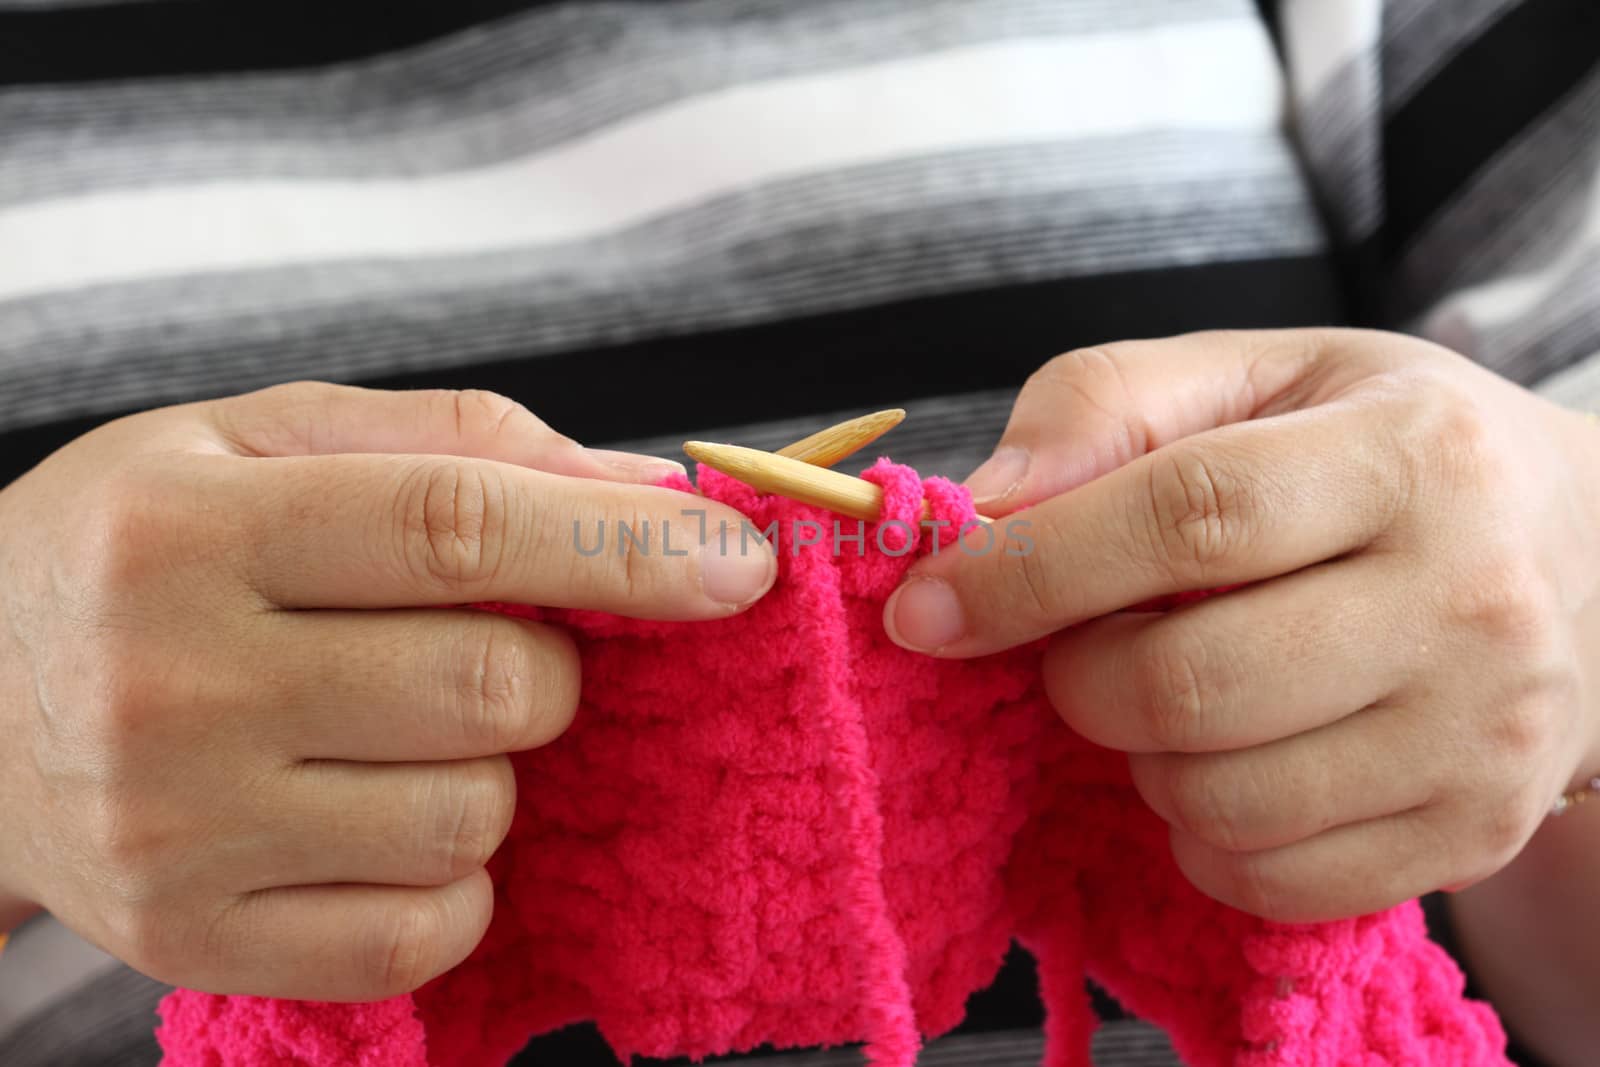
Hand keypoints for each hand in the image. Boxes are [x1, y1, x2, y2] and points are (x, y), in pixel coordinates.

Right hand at [0, 382, 774, 998]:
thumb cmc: (144, 548)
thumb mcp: (263, 440)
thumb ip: (459, 442)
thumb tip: (652, 488)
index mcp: (189, 526)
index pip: (459, 528)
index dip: (625, 545)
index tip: (738, 561)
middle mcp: (170, 685)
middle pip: (493, 687)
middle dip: (547, 666)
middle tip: (489, 644)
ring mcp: (178, 834)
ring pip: (475, 816)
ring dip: (493, 770)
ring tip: (397, 727)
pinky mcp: (196, 940)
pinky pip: (425, 930)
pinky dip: (454, 876)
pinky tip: (384, 814)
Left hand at [883, 329, 1599, 921]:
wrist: (1591, 560)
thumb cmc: (1387, 451)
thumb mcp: (1263, 375)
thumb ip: (1110, 406)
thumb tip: (981, 502)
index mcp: (1410, 456)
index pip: (1188, 519)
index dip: (1032, 570)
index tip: (928, 607)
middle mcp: (1470, 601)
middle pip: (1190, 685)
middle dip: (1075, 679)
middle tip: (1071, 647)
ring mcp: (1480, 736)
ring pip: (1221, 799)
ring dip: (1137, 758)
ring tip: (1167, 692)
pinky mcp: (1472, 832)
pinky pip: (1270, 878)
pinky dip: (1201, 831)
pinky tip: (1224, 758)